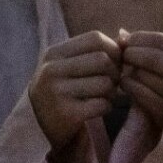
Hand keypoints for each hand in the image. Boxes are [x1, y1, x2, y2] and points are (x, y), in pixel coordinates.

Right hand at [28, 31, 122, 150]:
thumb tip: (125, 37)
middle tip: (111, 83)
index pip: (95, 39)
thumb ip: (93, 50)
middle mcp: (52, 70)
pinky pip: (102, 104)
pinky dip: (107, 107)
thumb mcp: (67, 65)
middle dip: (114, 72)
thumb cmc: (60, 90)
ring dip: (112, 92)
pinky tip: (98, 109)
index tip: (114, 63)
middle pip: (103, 60)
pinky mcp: (67, 114)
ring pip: (105, 83)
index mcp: (54, 53)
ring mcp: (58, 92)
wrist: (37, 125)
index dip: (113, 50)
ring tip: (104, 96)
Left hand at [116, 29, 162, 132]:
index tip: (126, 40)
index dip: (140, 38)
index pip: (162, 42)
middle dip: (132, 53)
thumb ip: (156, 48)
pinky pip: (142, 95)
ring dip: (130, 71)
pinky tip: (126, 84)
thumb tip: (121, 34)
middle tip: (123, 54)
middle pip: (153, 58)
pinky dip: (130, 86)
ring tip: (125, 69)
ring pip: (146, 76)